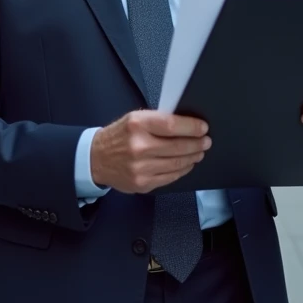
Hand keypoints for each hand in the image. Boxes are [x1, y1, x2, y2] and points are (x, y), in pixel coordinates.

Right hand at [90, 110, 210, 193]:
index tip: (203, 128)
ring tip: (199, 152)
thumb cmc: (119, 136)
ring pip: (177, 164)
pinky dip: (182, 170)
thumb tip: (187, 124)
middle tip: (206, 141)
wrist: (96, 159)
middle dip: (197, 144)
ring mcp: (140, 168)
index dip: (191, 127)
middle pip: (178, 146)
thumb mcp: (134, 119)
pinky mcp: (142, 183)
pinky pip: (170, 177)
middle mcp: (138, 146)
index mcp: (137, 125)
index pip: (172, 125)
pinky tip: (187, 164)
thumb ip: (158, 121)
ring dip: (192, 157)